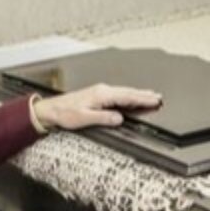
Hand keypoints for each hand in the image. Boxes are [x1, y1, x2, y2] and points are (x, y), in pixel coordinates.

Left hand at [33, 84, 161, 130]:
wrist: (51, 109)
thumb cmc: (64, 114)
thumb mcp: (84, 118)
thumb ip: (103, 118)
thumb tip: (119, 118)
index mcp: (101, 95)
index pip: (127, 96)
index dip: (142, 99)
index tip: (154, 100)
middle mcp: (102, 91)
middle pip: (128, 92)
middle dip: (144, 94)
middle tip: (158, 97)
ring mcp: (100, 92)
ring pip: (124, 92)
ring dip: (137, 94)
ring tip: (150, 95)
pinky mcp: (97, 95)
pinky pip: (117, 94)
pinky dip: (128, 95)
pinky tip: (131, 97)